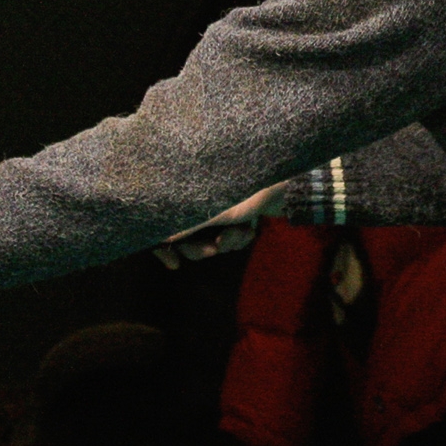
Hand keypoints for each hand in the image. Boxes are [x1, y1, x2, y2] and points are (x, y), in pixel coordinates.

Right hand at [152, 182, 287, 269]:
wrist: (285, 180)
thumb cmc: (244, 190)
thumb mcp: (211, 212)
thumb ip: (182, 228)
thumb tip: (167, 251)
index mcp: (182, 190)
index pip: (161, 225)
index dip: (162, 247)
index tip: (174, 265)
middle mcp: (195, 198)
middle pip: (185, 238)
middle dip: (201, 247)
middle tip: (216, 247)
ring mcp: (216, 207)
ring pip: (210, 241)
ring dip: (226, 242)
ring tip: (242, 230)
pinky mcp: (235, 212)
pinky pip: (230, 238)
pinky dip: (238, 238)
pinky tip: (250, 230)